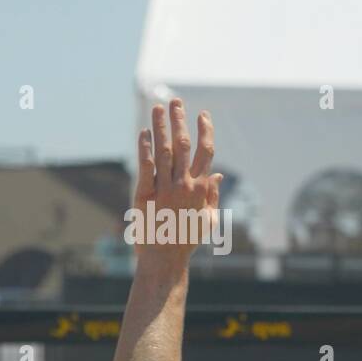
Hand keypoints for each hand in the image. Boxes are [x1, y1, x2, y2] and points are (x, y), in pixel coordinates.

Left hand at [133, 98, 222, 264]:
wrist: (164, 259)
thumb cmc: (187, 240)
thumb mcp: (207, 219)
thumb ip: (213, 195)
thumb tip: (217, 174)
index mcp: (202, 189)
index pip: (207, 151)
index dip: (205, 130)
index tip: (202, 114)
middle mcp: (184, 185)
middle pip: (184, 144)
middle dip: (180, 120)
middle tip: (176, 102)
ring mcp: (164, 189)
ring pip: (164, 150)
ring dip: (161, 126)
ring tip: (158, 108)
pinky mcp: (144, 195)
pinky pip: (145, 166)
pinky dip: (145, 147)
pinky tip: (144, 132)